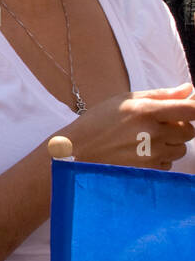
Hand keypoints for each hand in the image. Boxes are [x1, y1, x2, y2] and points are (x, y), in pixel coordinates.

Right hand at [64, 84, 194, 169]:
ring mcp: (153, 154)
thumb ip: (160, 95)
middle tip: (157, 124)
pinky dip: (161, 158)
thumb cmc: (98, 121)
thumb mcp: (124, 100)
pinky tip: (140, 152)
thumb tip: (189, 89)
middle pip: (189, 131)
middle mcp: (154, 133)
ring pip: (181, 149)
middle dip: (178, 127)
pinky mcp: (149, 170)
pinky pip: (169, 163)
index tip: (188, 108)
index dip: (194, 108)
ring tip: (145, 139)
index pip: (190, 110)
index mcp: (147, 110)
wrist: (77, 150)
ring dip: (170, 144)